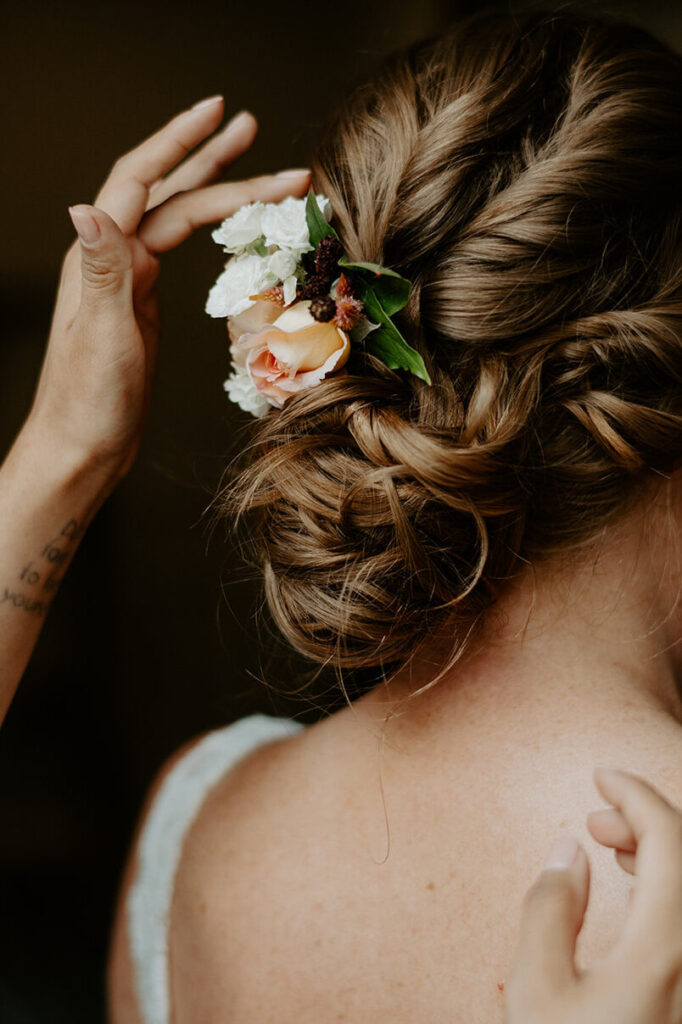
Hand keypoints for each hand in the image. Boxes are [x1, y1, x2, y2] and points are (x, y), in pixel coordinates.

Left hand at [26, 96, 310, 484]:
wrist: (83, 447)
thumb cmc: (88, 401)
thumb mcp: (102, 334)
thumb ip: (102, 270)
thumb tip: (85, 206)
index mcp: (102, 258)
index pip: (142, 182)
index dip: (180, 142)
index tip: (217, 113)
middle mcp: (114, 259)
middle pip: (168, 193)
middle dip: (212, 159)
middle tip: (251, 128)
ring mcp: (129, 280)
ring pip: (179, 221)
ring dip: (218, 191)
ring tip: (259, 171)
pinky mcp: (143, 304)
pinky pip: (181, 253)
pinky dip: (210, 232)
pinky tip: (227, 225)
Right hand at [505, 768, 681, 1022]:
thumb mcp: (538, 994)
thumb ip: (550, 913)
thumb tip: (567, 849)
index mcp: (664, 948)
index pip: (670, 837)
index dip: (635, 793)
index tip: (600, 775)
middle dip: (646, 820)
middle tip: (596, 819)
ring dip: (659, 854)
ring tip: (612, 851)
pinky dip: (667, 887)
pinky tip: (637, 898)